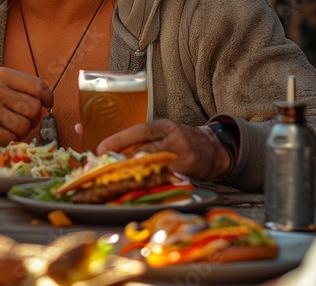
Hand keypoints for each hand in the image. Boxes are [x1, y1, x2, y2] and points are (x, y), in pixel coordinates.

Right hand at [0, 68, 53, 145]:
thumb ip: (17, 88)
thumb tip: (43, 105)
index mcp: (1, 75)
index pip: (38, 86)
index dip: (48, 98)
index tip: (47, 105)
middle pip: (34, 108)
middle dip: (34, 117)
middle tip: (26, 119)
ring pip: (25, 125)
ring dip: (23, 130)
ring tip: (13, 128)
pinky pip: (11, 138)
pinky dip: (11, 139)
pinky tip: (2, 134)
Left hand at [95, 119, 231, 180]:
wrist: (215, 151)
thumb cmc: (183, 142)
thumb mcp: (166, 135)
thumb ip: (145, 142)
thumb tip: (116, 153)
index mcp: (164, 127)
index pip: (139, 131)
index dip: (118, 140)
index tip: (101, 149)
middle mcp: (173, 137)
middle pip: (144, 149)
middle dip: (122, 160)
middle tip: (103, 168)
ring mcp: (182, 154)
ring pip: (153, 164)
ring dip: (134, 173)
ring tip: (116, 179)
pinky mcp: (187, 169)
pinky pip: (165, 177)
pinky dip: (151, 182)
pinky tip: (139, 188)